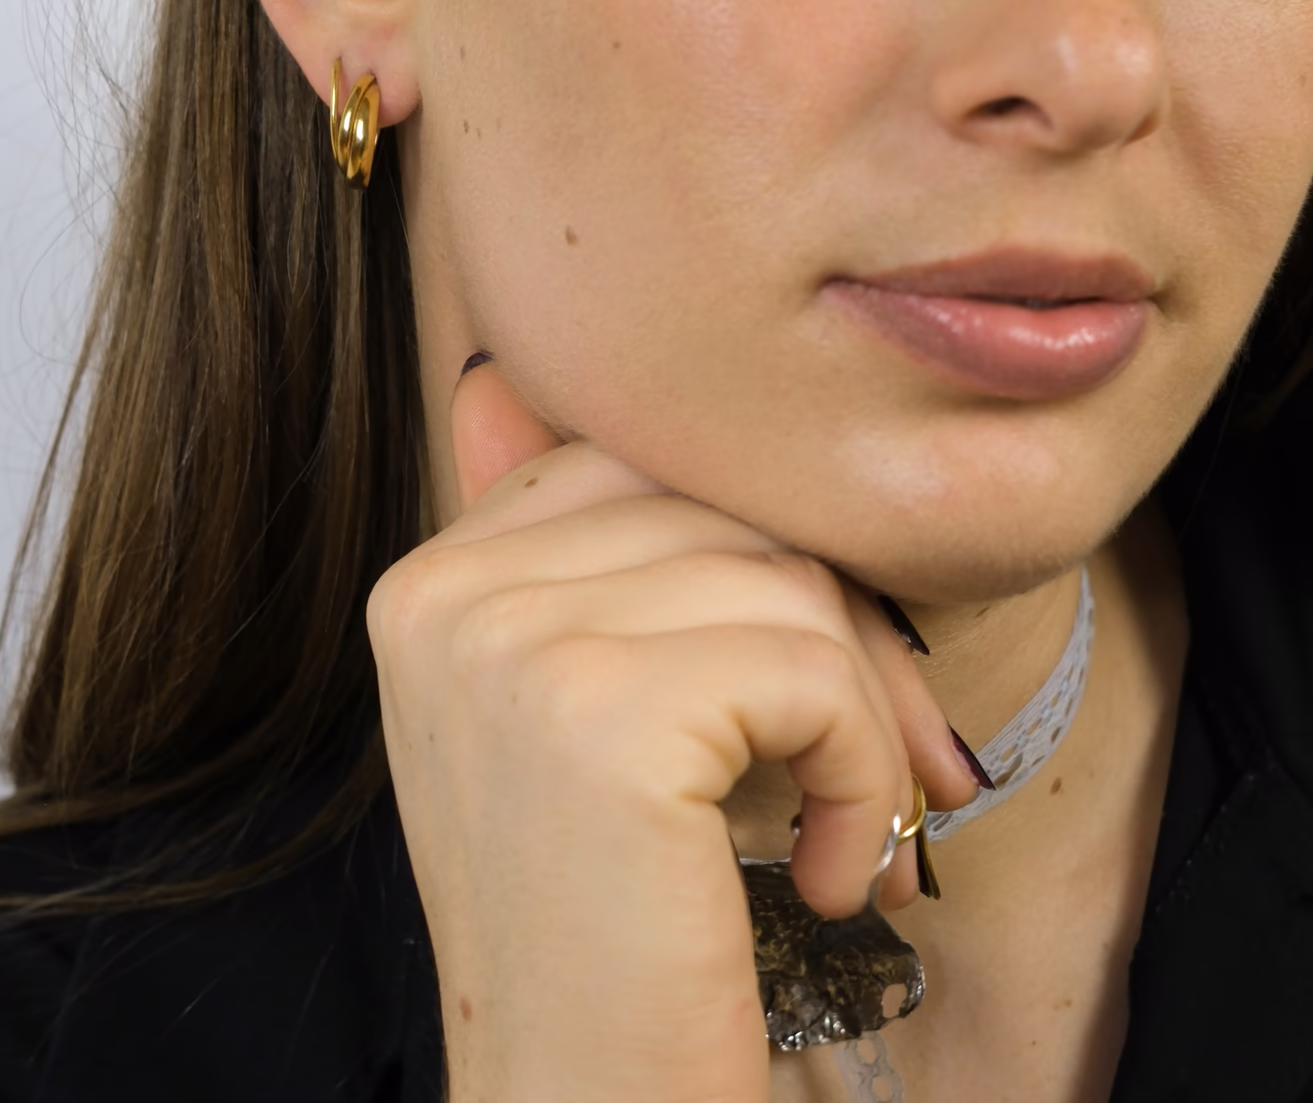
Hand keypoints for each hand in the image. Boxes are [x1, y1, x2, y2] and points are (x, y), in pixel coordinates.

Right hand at [367, 361, 977, 1102]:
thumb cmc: (614, 937)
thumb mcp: (576, 719)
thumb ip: (581, 554)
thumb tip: (500, 375)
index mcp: (431, 581)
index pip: (645, 465)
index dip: (758, 565)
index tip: (803, 692)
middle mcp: (445, 592)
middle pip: (723, 509)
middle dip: (840, 633)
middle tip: (881, 768)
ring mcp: (508, 644)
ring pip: (784, 579)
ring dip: (859, 717)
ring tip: (837, 831)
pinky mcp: (600, 714)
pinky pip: (809, 666)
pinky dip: (859, 774)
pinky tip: (819, 877)